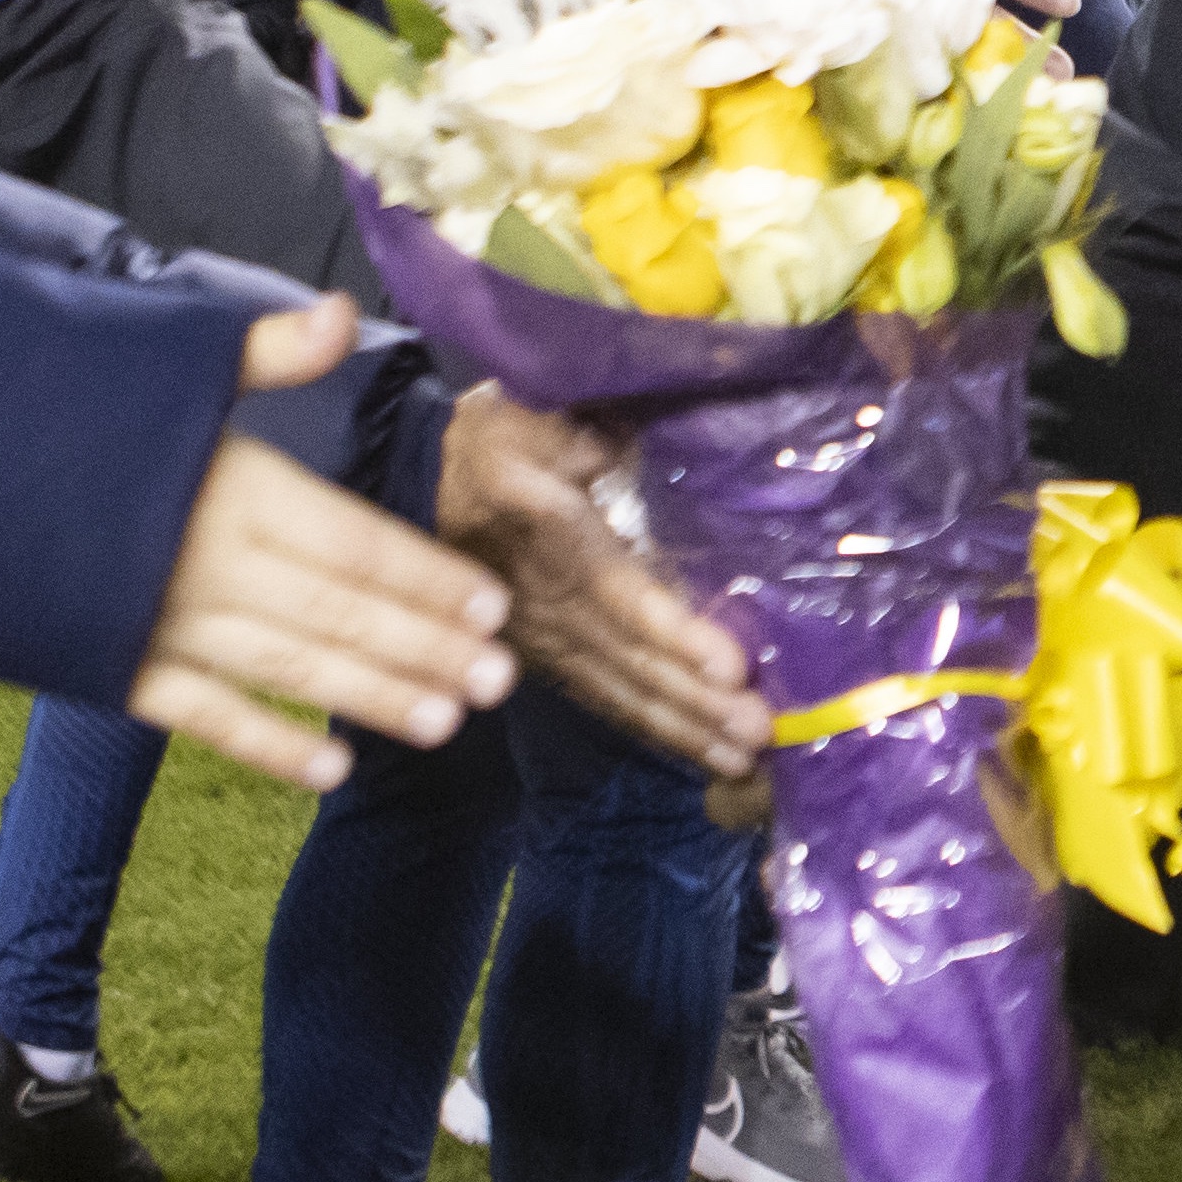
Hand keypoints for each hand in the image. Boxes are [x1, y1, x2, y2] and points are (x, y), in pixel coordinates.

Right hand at [134, 303, 520, 790]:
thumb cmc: (46, 401)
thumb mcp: (162, 360)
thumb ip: (264, 352)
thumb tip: (342, 315)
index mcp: (234, 487)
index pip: (359, 543)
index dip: (429, 578)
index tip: (492, 606)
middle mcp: (208, 564)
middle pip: (343, 615)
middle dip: (427, 648)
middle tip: (501, 679)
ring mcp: (160, 625)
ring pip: (292, 672)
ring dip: (374, 699)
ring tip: (445, 722)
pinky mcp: (110, 667)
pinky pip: (205, 717)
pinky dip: (270, 746)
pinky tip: (331, 772)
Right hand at [438, 391, 752, 775]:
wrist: (421, 484)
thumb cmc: (488, 444)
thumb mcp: (523, 421)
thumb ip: (572, 438)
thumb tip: (614, 451)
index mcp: (554, 543)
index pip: (622, 596)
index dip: (675, 633)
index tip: (732, 667)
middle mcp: (552, 605)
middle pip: (632, 660)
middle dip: (697, 701)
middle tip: (760, 734)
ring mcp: (549, 639)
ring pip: (622, 690)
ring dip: (684, 727)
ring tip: (745, 759)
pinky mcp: (549, 657)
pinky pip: (606, 698)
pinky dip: (656, 729)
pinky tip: (704, 753)